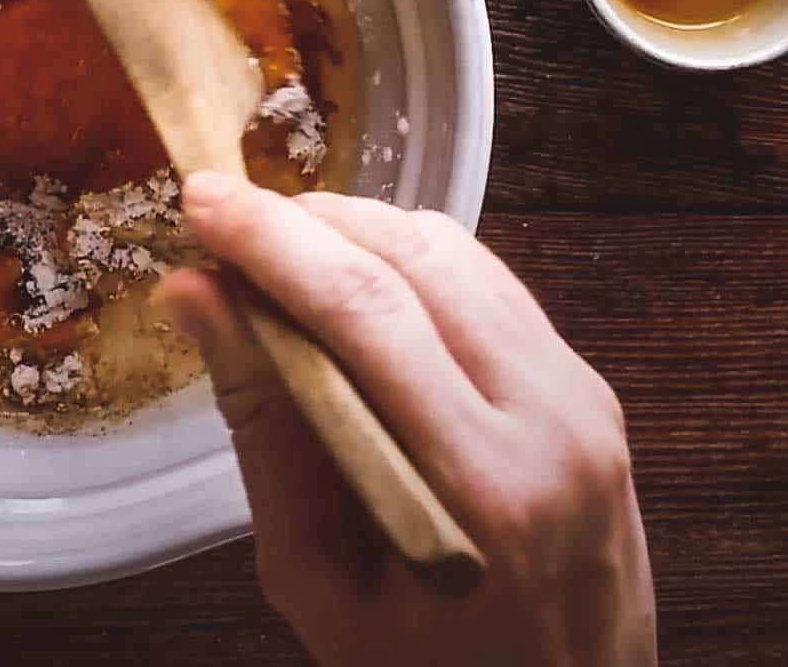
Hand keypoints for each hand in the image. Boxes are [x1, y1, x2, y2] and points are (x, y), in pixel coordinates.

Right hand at [155, 174, 654, 666]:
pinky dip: (412, 262)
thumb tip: (198, 300)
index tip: (200, 203)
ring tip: (276, 249)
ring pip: (460, 254)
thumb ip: (264, 433)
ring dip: (358, 231)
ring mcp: (584, 400)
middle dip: (307, 222)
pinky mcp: (589, 391)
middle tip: (223, 220)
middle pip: (418, 260)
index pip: (368, 313)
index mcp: (485, 487)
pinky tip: (352, 281)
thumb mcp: (315, 583)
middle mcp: (553, 422)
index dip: (274, 243)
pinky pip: (492, 286)